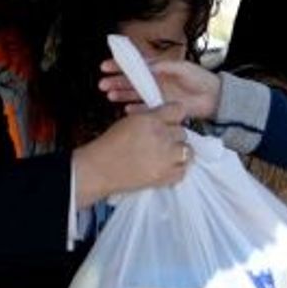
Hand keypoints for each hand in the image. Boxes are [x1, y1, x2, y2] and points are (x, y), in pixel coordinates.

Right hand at [72, 102, 187, 206]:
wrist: (99, 169)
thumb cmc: (109, 145)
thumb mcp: (130, 122)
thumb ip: (151, 119)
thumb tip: (167, 120)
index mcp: (151, 121)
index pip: (178, 111)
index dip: (174, 116)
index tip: (170, 120)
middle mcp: (161, 137)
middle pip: (182, 132)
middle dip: (173, 136)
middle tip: (161, 141)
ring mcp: (165, 158)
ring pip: (187, 151)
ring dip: (178, 152)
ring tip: (164, 155)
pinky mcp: (164, 176)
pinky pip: (182, 171)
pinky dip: (176, 169)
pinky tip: (164, 167)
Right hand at [98, 59, 220, 119]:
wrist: (214, 98)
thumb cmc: (200, 79)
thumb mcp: (182, 67)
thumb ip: (165, 66)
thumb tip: (148, 65)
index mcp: (158, 69)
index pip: (135, 66)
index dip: (120, 66)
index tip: (106, 66)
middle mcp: (155, 82)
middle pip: (131, 81)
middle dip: (116, 81)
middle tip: (102, 84)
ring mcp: (157, 95)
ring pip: (134, 94)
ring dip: (121, 94)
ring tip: (109, 95)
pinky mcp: (161, 109)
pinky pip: (144, 109)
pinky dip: (135, 110)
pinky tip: (125, 110)